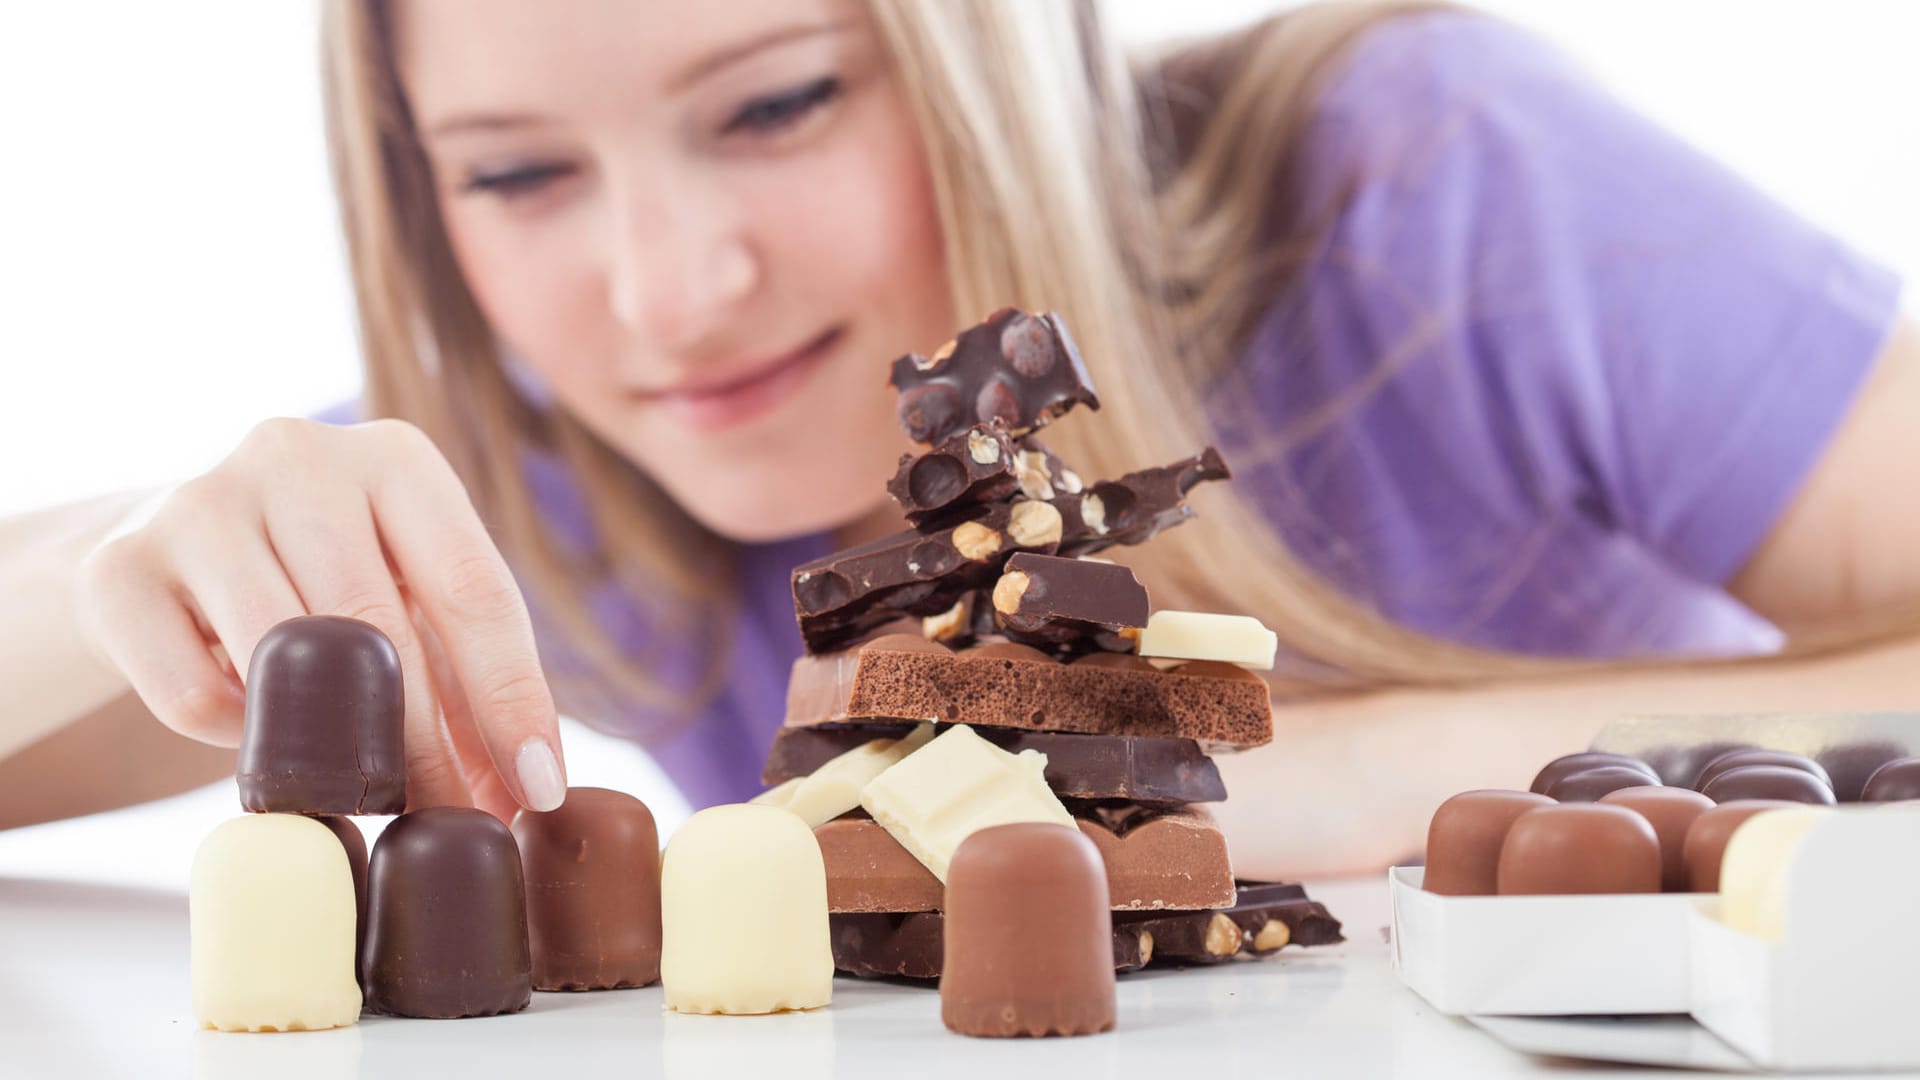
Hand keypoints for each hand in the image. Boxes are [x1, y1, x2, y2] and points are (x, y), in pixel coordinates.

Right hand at [76, 417, 564, 820]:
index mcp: (396, 457)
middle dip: (426, 749)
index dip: (512, 699)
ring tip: (359, 799)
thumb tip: (525, 791)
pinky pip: (194, 695)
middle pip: (379, 631)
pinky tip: (255, 736)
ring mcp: (199, 502)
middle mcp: (298, 456)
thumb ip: (466, 681)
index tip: (539, 789)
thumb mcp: (404, 600)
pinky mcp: (118, 568)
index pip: (474, 589)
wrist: (159, 554)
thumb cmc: (318, 581)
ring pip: (284, 661)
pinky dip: (237, 740)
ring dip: (330, 754)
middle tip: (450, 824)